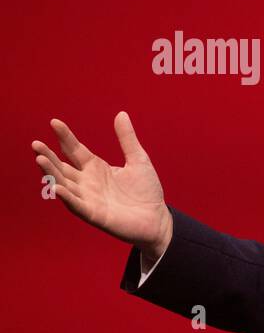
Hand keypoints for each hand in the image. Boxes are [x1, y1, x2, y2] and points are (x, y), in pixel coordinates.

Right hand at [32, 112, 172, 257]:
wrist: (157, 218)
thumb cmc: (146, 191)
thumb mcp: (138, 160)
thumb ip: (127, 139)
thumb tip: (121, 114)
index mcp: (95, 168)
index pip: (74, 150)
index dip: (65, 137)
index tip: (54, 122)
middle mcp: (87, 182)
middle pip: (62, 167)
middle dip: (48, 156)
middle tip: (36, 144)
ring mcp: (89, 198)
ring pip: (64, 184)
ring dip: (52, 173)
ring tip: (40, 160)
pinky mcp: (95, 214)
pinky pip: (77, 205)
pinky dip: (67, 197)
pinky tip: (57, 187)